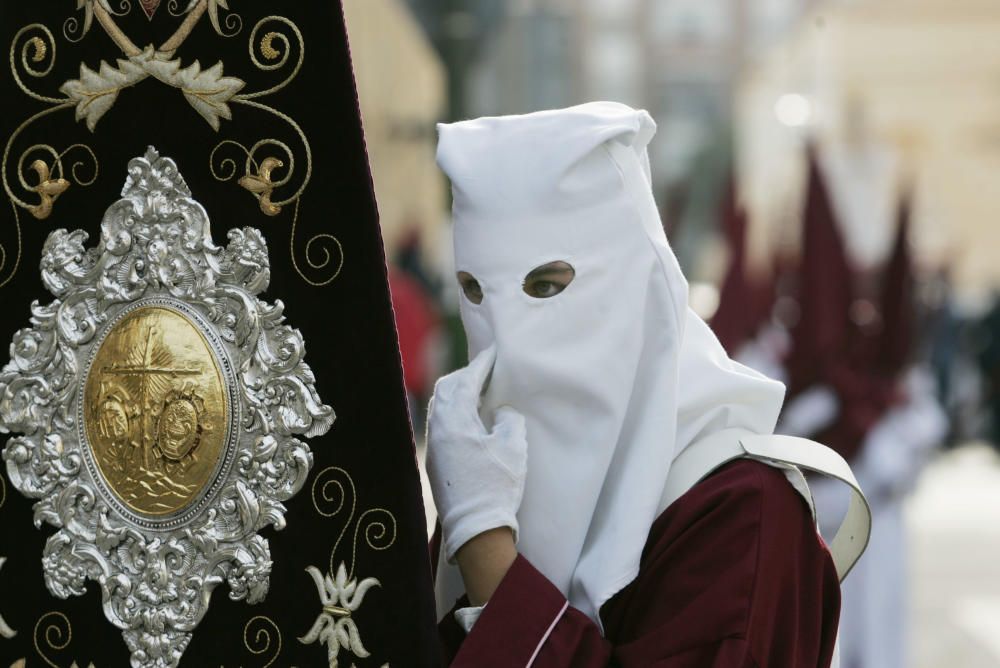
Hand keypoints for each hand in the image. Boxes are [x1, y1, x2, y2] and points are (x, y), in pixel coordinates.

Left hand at [426, 345, 527, 562]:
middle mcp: (438, 429)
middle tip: (486, 371)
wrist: (475, 529)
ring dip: (457, 394)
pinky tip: (469, 419)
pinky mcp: (435, 461)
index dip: (481, 364)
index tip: (494, 353)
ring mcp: (434, 446)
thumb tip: (499, 412)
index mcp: (455, 421)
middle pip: (446, 389)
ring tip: (478, 392)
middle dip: (465, 376)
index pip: (466, 381)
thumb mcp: (513, 447)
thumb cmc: (497, 485)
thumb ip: (508, 419)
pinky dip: (453, 412)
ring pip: (440, 407)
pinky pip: (440, 424)